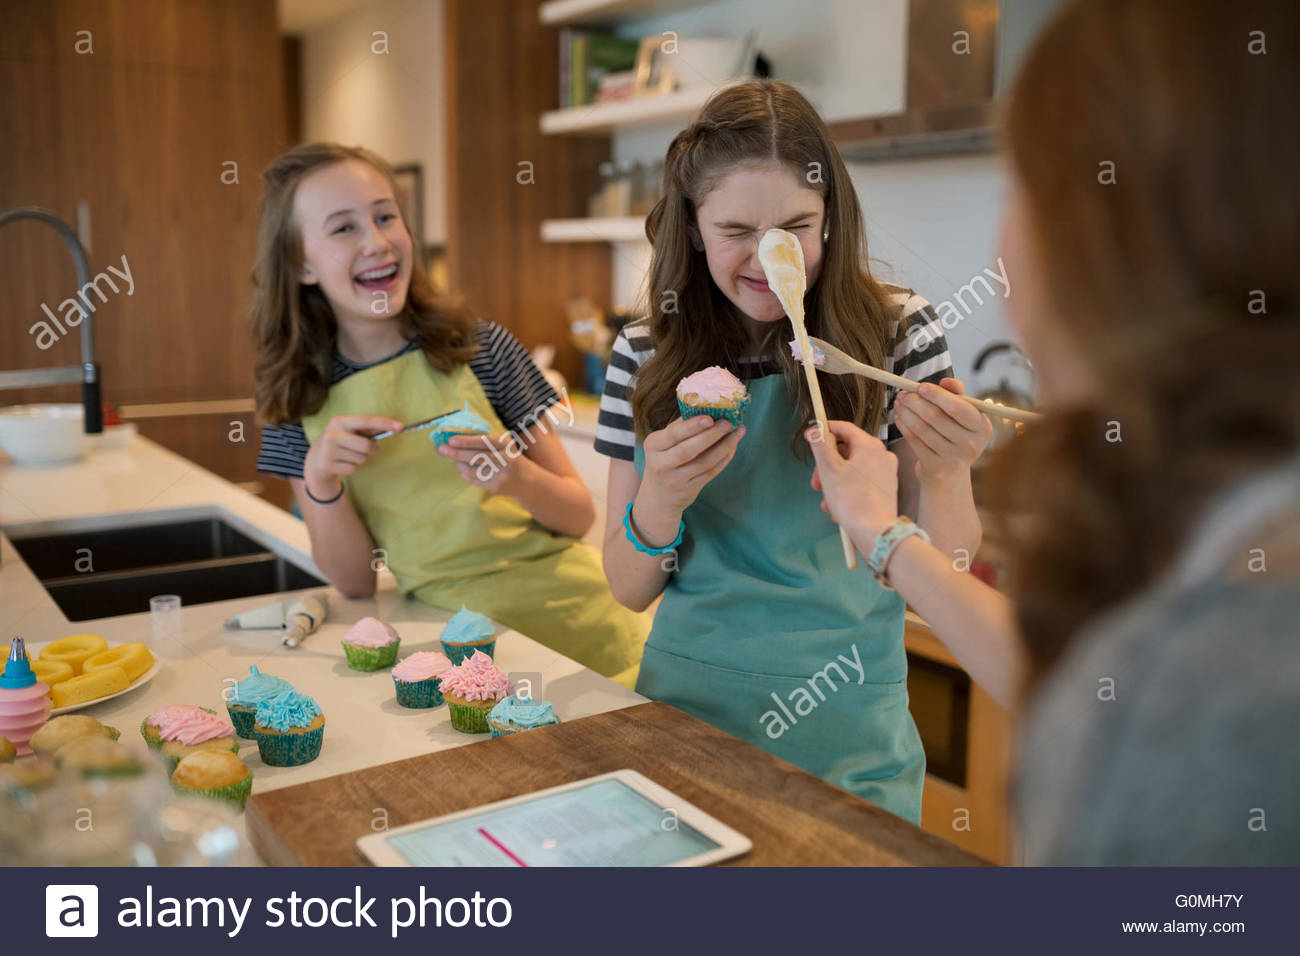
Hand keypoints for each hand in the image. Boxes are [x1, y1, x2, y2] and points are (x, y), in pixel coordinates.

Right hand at [302, 414, 402, 499]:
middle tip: (368, 449)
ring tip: (348, 455)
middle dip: (372, 449)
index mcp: (339, 421)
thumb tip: (394, 427)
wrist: (315, 458)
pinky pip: (353, 469)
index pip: (366, 421)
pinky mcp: (327, 465)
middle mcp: (332, 434)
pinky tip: (342, 463)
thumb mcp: (349, 431)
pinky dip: (352, 468)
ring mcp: (328, 451)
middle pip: (367, 446)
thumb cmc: (340, 441)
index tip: (400, 427)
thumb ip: (368, 430)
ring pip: (361, 459)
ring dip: (360, 459)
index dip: (384, 423)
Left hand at [438, 432, 526, 493]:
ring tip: (456, 461)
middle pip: (476, 456)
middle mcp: (506, 459)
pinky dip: (465, 474)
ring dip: (459, 464)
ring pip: (472, 469)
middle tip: (441, 449)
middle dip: (456, 453)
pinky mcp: (496, 487)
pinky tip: (464, 470)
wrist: (527, 480)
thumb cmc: (508, 457)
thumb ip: (482, 442)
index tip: (451, 440)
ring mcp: (501, 475)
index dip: (467, 441)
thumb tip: (453, 439)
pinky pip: (474, 480)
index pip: (484, 441)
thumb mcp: (502, 446)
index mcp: (507, 445)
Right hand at [638, 415, 744, 515]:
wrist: (657, 499)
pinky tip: (732, 447)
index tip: (710, 417)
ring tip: (737, 433)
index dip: (692, 426)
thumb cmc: (662, 462)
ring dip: (724, 446)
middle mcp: (661, 464)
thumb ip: (678, 427)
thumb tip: (704, 407)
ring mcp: (676, 479)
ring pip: (704, 462)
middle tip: (727, 423)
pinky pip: (711, 472)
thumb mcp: (661, 445)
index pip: (673, 434)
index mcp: (653, 446)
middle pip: (688, 450)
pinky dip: (724, 459)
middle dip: (711, 435)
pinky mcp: (689, 489)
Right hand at [805, 420, 898, 546]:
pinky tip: (838, 507)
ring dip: (834, 482)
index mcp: (870, 445)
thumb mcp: (829, 469)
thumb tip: (816, 429)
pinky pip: (861, 482)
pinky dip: (847, 490)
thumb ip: (820, 444)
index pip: (843, 428)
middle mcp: (882, 454)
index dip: (824, 430)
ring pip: (852, 469)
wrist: (875, 532)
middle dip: (826, 466)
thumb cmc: (850, 499)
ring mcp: (887, 472)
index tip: (809, 438)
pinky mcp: (886, 489)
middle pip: (846, 451)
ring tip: (826, 502)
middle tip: (815, 484)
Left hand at [893, 378, 992, 483]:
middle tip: (902, 394)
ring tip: (899, 403)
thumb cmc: (956, 435)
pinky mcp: (935, 467)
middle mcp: (971, 444)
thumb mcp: (963, 416)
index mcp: (983, 427)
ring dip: (906, 412)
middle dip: (914, 401)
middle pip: (935, 416)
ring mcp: (953, 458)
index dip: (936, 395)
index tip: (920, 386)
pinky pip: (914, 440)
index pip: (957, 407)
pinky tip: (899, 417)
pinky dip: (903, 425)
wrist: (950, 474)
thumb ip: (957, 394)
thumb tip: (946, 381)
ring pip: (921, 428)